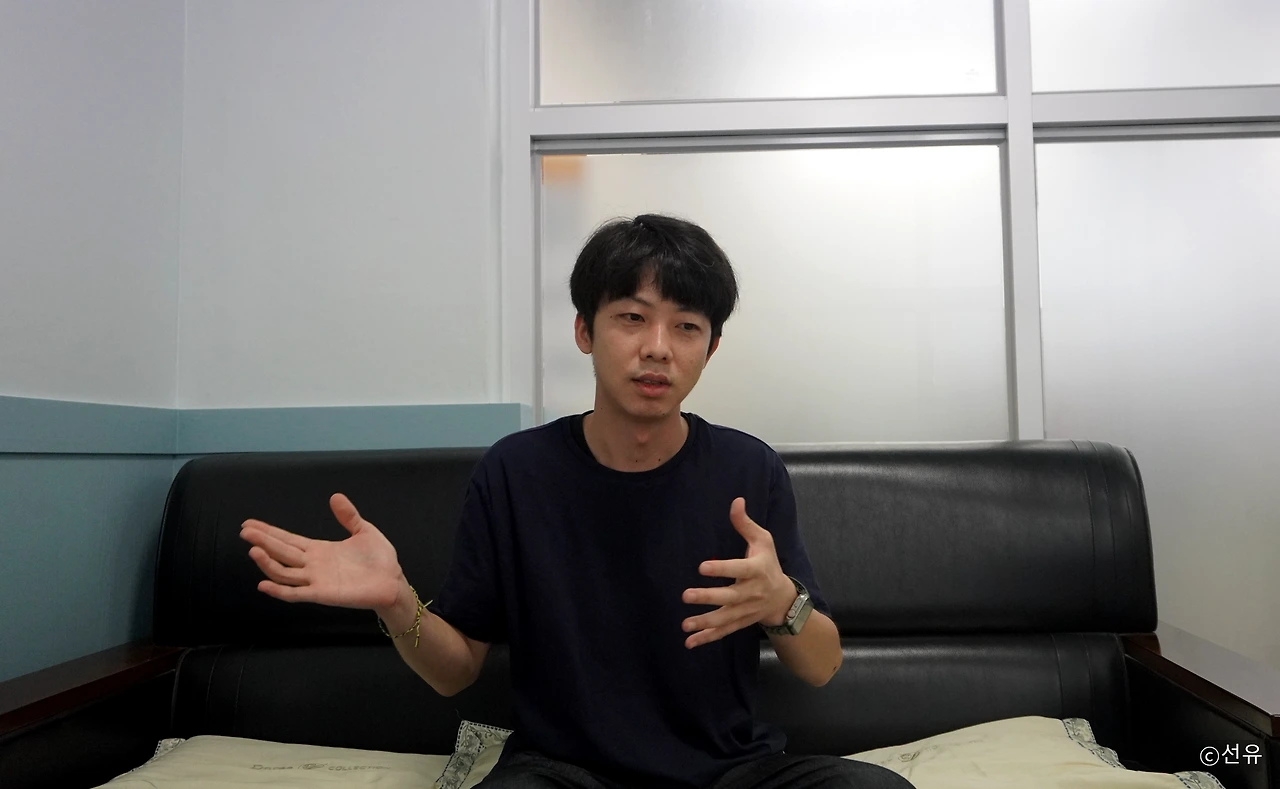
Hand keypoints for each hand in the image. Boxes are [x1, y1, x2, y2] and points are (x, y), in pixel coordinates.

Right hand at [240, 493, 405, 611]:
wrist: (393, 582)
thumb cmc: (380, 560)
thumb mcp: (364, 531)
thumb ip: (348, 516)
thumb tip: (335, 496)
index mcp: (320, 549)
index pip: (288, 539)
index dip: (269, 531)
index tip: (249, 524)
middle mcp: (313, 565)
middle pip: (281, 552)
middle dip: (262, 541)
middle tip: (244, 531)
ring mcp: (315, 580)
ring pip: (284, 572)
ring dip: (267, 563)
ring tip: (253, 550)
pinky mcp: (322, 594)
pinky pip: (296, 593)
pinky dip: (279, 590)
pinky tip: (263, 583)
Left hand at [680, 497, 795, 648]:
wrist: (783, 599)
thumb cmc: (769, 563)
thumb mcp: (763, 540)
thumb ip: (745, 524)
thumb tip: (736, 501)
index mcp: (757, 570)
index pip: (738, 569)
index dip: (721, 568)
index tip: (702, 567)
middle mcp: (752, 592)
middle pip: (729, 596)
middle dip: (708, 597)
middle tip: (686, 595)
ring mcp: (746, 610)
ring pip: (725, 618)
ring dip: (704, 622)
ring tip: (685, 624)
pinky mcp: (740, 622)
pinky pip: (723, 631)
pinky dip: (707, 638)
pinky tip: (689, 642)